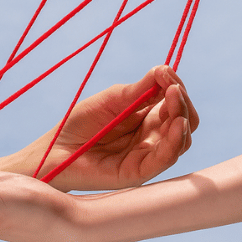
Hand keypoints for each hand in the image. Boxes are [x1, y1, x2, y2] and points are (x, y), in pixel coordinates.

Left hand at [24, 65, 198, 191]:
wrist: (55, 148)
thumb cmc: (82, 122)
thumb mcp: (115, 98)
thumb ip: (141, 89)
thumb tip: (166, 70)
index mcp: (147, 117)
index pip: (176, 103)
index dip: (176, 86)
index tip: (165, 72)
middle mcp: (153, 137)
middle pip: (186, 121)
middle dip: (183, 102)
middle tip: (172, 89)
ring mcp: (147, 155)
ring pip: (182, 140)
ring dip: (183, 117)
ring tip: (173, 100)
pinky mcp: (138, 172)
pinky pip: (165, 159)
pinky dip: (175, 141)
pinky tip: (176, 124)